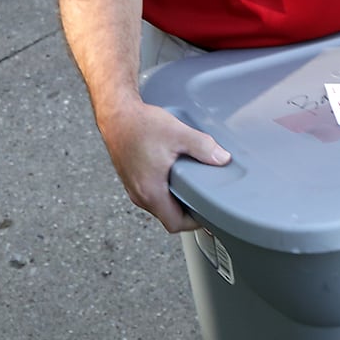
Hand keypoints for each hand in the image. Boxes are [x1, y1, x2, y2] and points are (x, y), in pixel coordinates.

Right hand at [99, 100, 230, 232]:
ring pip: (158, 204)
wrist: (117, 115)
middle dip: (186, 210)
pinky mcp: (130, 178)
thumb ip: (203, 148)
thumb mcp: (179, 134)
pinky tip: (173, 173)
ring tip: (190, 184)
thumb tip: (223, 159)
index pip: (174, 224)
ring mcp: (133, 187)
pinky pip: (150, 192)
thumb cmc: (141, 126)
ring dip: (174, 199)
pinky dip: (164, 189)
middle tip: (203, 197)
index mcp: (151, 192)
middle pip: (167, 216)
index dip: (194, 223)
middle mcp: (139, 194)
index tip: (206, 213)